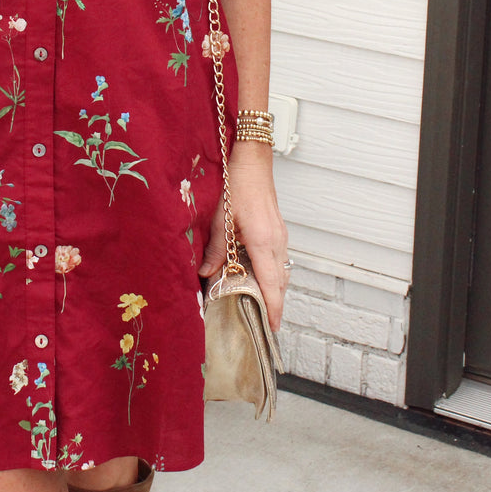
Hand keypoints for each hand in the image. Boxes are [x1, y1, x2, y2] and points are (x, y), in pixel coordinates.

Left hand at [198, 143, 289, 331]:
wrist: (253, 163)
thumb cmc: (237, 186)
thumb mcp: (221, 219)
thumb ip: (216, 249)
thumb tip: (207, 275)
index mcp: (263, 242)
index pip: (271, 284)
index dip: (273, 308)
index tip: (273, 328)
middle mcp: (277, 242)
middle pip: (281, 283)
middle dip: (275, 305)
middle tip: (264, 326)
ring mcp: (281, 237)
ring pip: (282, 273)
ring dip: (275, 291)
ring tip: (262, 309)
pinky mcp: (279, 232)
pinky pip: (280, 262)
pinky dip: (274, 276)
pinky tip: (260, 281)